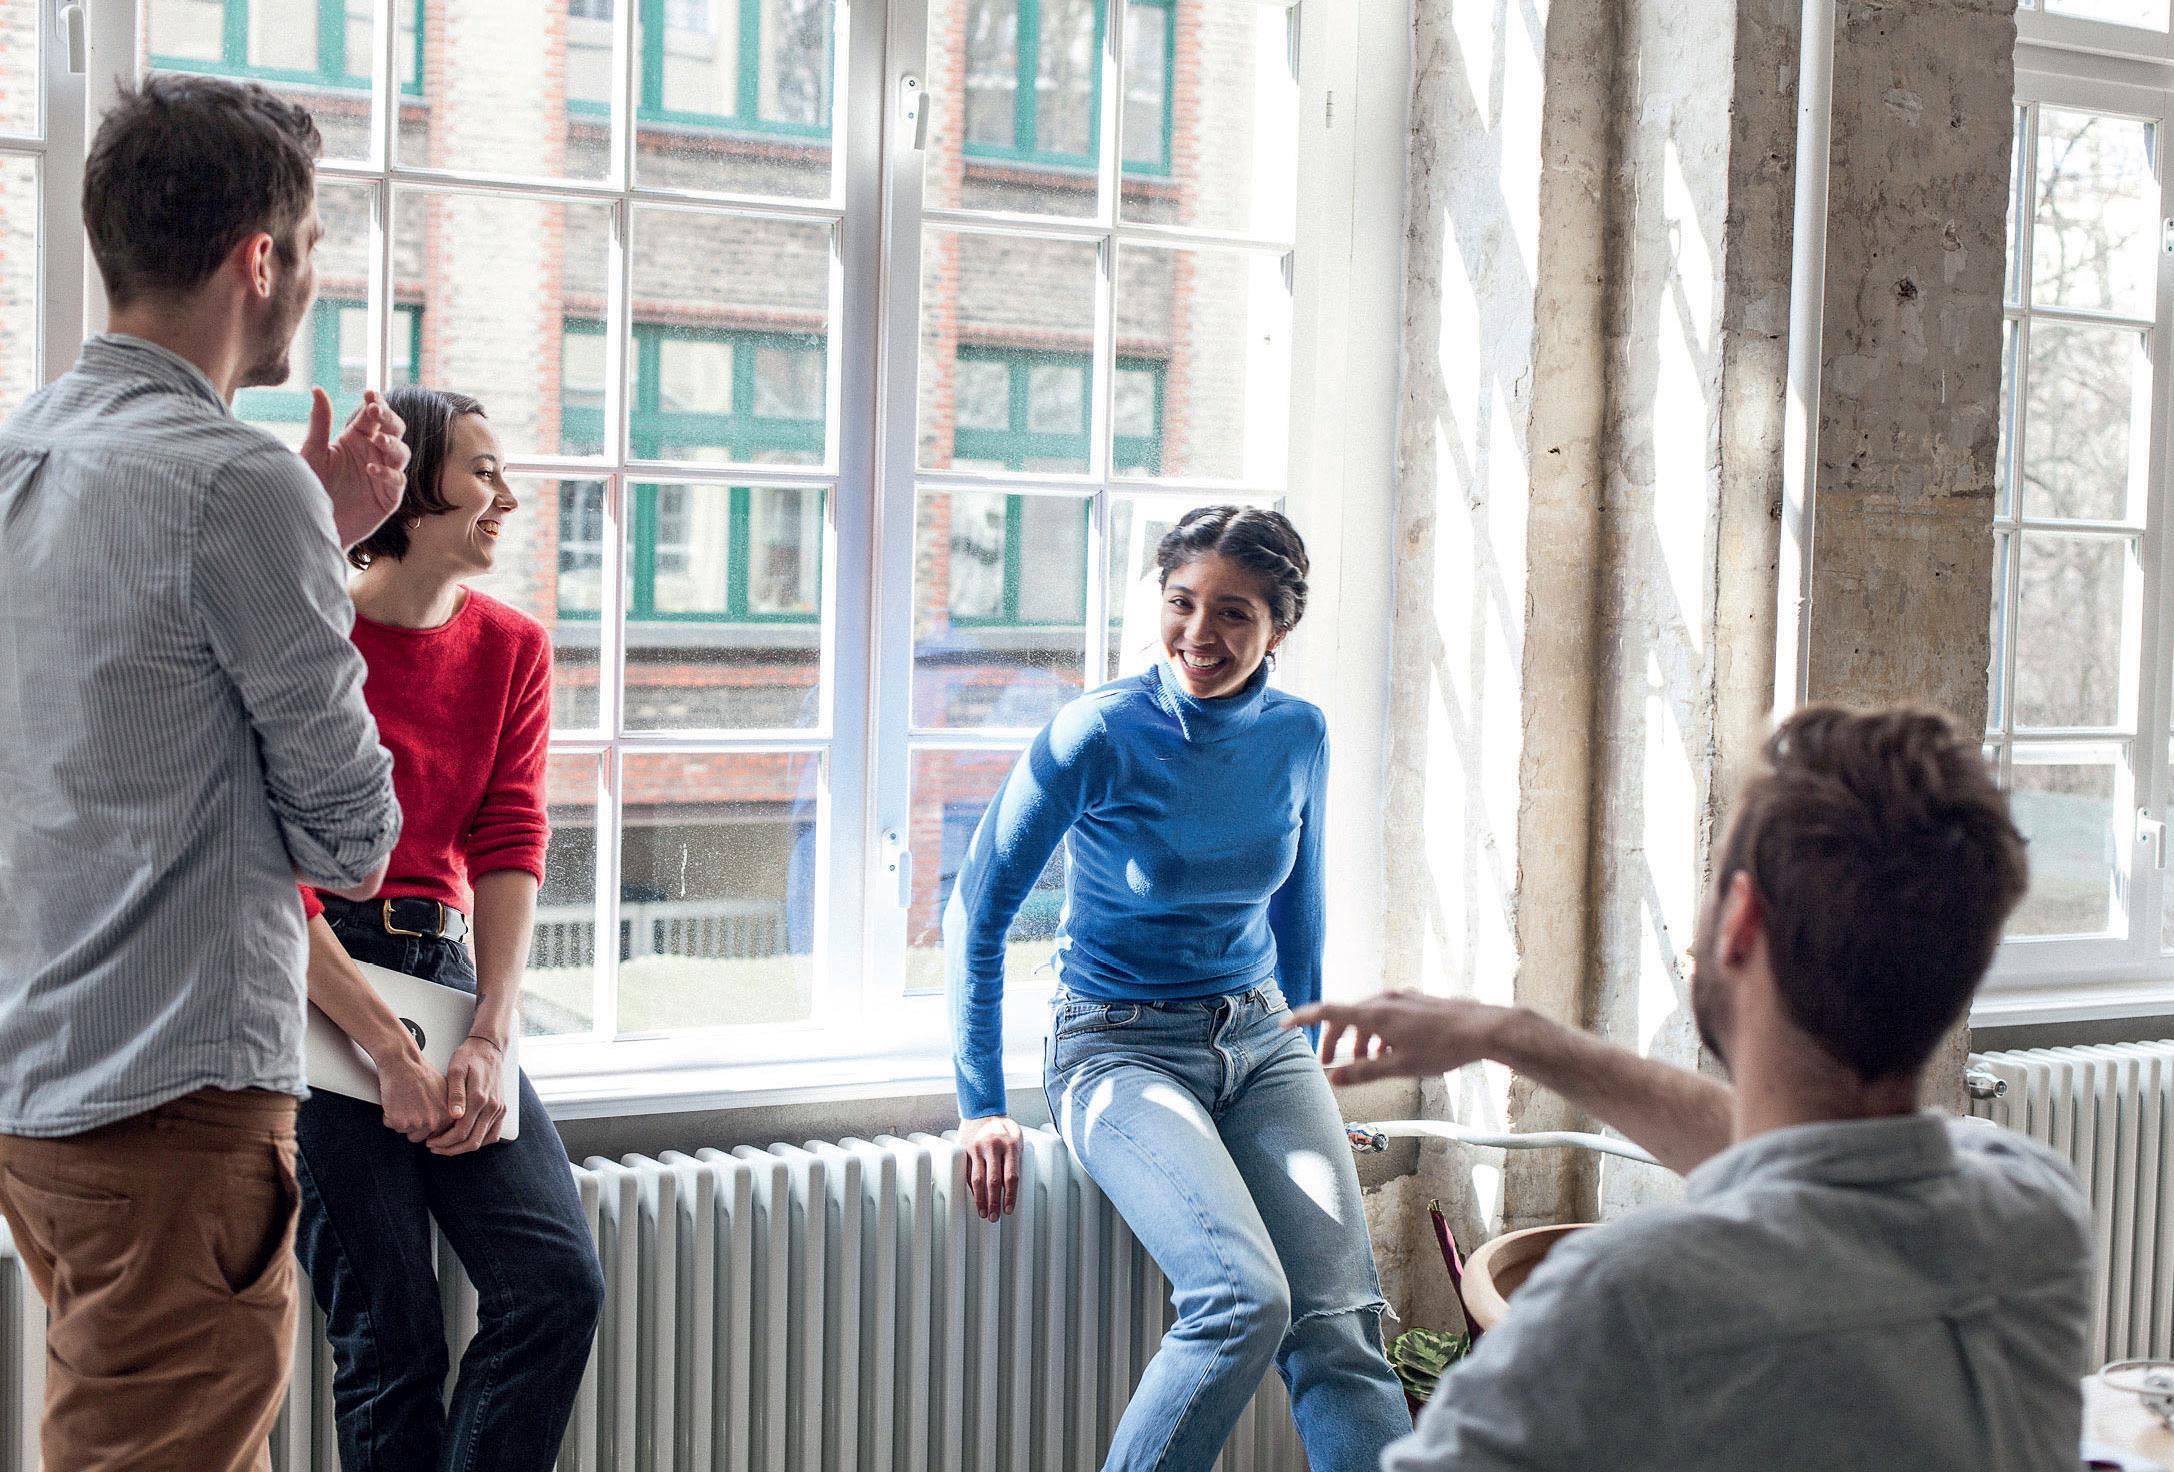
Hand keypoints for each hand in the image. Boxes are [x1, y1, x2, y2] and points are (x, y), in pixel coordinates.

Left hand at [301, 388, 409, 548]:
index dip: (376, 402)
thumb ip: (319, 422)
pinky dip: (387, 473)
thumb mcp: (312, 452)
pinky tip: (371, 469)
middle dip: (389, 418)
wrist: (313, 524)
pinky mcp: (389, 497)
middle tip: (377, 411)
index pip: (373, 415)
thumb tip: (317, 388)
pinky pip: (397, 481)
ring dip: (392, 444)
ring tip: (378, 440)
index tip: (370, 393)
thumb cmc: (311, 487)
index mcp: (357, 439)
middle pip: (394, 429)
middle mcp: (374, 454)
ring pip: (402, 453)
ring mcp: (384, 475)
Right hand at [370, 1046, 450, 1142]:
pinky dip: (389, 1115)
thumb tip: (448, 1124)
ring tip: (404, 1101)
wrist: (404, 1063)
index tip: (422, 1113)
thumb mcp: (446, 1092)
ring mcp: (416, 1123)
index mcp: (448, 1116)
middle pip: (418, 1136)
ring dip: (401, 1120)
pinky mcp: (399, 1122)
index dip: (425, 1124)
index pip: (436, 1135)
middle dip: (412, 1124)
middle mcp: (434, 1122)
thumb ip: (448, 1111)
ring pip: (404, 1131)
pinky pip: (390, 1125)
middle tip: (411, 1105)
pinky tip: (395, 1100)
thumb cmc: (422, 1074)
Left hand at [426, 1036, 508, 1155]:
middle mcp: (492, 1107)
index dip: (444, 1141)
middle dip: (451, 1149)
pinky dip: (480, 1141)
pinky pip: (494, 1134)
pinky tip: (465, 1139)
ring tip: (447, 1145)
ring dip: (464, 1147)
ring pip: (484, 1140)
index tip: (430, 1142)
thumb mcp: (456, 1070)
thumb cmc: (469, 1057)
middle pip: (473, 1141)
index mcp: (479, 1098)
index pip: (461, 1132)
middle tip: (435, 1147)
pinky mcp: (502, 1109)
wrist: (489, 1048)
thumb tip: (455, 1116)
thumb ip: (456, 1094)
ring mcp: (499, 1109)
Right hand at [959, 1115, 1022, 1221]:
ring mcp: (977, 1149)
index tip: (1008, 1209)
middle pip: (993, 1181)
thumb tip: (1012, 1187)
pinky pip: (968, 1173)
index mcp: (1010, 1145)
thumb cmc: (1003, 1127)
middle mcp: (993, 1147)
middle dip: (994, 1201)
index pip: (1011, 1176)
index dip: (1010, 1196)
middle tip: (994, 1217)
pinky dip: (972, 1188)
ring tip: (983, 1212)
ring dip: (980, 1199)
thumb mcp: (1017, 1139)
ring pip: (978, 1179)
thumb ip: (1015, 1160)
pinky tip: (976, 1198)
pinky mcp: (965, 1150)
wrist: (982, 1110)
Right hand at [1284, 992, 1512, 1084]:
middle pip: (1346, 1016)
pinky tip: (1392, 1051)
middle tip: (1328, 1061)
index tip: (1284, 1025)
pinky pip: (1386, 1014)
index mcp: (1375, 1014)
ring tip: (1365, 1062)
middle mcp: (1384, 1000)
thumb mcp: (1400, 1066)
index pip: (1328, 1012)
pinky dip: (1378, 1032)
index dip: (1303, 1018)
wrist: (1483, 1028)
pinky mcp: (1415, 1002)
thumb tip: (1335, 1077)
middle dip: (1334, 1039)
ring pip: (1368, 1016)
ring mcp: (1401, 998)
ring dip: (1359, 1039)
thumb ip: (1364, 1073)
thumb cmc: (1443, 1048)